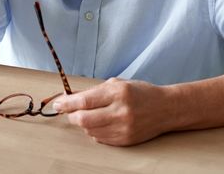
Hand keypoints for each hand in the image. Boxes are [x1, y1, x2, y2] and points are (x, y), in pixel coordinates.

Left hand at [52, 78, 175, 145]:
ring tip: (89, 115)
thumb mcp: (117, 84)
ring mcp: (124, 128)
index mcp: (118, 93)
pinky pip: (100, 138)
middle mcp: (121, 112)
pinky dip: (94, 131)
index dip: (67, 103)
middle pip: (84, 119)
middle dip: (72, 116)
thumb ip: (94, 91)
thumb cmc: (140, 93)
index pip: (85, 101)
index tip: (58, 103)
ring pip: (90, 130)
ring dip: (83, 123)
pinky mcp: (126, 140)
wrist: (166, 108)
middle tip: (70, 112)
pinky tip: (100, 123)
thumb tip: (70, 98)